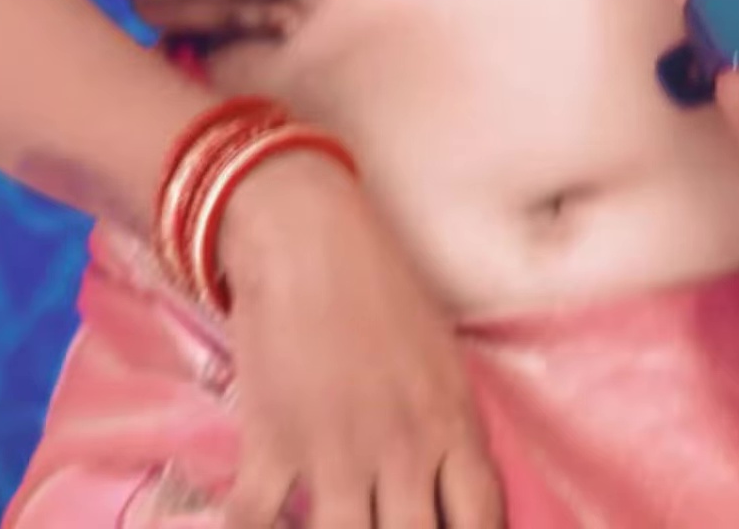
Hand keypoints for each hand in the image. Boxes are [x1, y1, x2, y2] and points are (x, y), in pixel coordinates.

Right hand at [216, 153, 506, 528]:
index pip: (481, 521)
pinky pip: (256, 521)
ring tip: (331, 522)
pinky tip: (262, 523)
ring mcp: (337, 451)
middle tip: (378, 525)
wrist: (306, 237)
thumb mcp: (440, 361)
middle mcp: (403, 449)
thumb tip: (456, 492)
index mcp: (452, 425)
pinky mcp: (271, 442)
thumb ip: (450, 431)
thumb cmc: (380, 289)